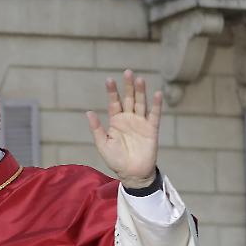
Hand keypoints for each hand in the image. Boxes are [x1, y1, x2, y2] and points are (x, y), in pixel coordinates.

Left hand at [86, 70, 160, 188]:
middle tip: (127, 72)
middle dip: (128, 86)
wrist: (132, 173)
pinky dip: (156, 105)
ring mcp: (141, 123)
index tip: (109, 80)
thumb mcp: (103, 144)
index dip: (112, 92)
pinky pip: (154, 115)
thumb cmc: (116, 160)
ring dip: (141, 92)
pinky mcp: (151, 129)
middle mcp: (129, 119)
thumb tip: (88, 112)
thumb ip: (97, 129)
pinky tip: (156, 94)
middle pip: (129, 99)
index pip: (114, 102)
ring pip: (141, 103)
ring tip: (139, 79)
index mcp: (116, 121)